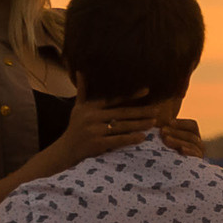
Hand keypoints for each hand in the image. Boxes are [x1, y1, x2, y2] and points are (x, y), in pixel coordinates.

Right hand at [44, 96, 172, 171]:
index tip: (147, 91)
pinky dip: (130, 139)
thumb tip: (80, 72)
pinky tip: (143, 137)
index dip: (131, 95)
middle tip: (158, 109)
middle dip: (141, 111)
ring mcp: (94, 131)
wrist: (65, 151)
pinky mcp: (97, 144)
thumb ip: (83, 91)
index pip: (115, 100)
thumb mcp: (77, 108)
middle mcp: (92, 117)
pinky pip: (117, 140)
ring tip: (154, 122)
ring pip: (122, 126)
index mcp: (91, 107)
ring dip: (139, 124)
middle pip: (122, 113)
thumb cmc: (75, 127)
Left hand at [162, 117, 203, 158]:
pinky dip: (189, 151)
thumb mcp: (168, 140)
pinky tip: (181, 149)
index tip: (168, 122)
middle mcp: (199, 144)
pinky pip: (196, 154)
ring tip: (165, 139)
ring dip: (178, 140)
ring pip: (192, 143)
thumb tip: (161, 123)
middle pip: (190, 134)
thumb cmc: (166, 154)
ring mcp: (199, 152)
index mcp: (194, 136)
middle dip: (175, 131)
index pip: (192, 126)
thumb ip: (166, 132)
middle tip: (162, 130)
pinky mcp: (198, 161)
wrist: (174, 176)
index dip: (181, 123)